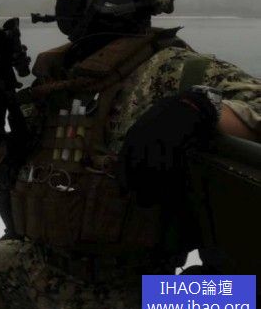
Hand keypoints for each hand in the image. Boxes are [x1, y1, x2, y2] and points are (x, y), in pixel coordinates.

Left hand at [116, 89, 217, 205]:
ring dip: (156, 189)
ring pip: (155, 170)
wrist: (185, 105)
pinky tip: (172, 192)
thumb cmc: (163, 119)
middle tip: (143, 203)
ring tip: (158, 202)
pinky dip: (171, 181)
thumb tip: (128, 166)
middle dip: (140, 189)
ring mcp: (159, 141)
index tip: (124, 194)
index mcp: (132, 136)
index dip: (123, 179)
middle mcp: (143, 139)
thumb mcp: (144, 128)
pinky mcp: (176, 143)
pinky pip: (172, 166)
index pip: (123, 161)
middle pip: (138, 169)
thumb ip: (136, 145)